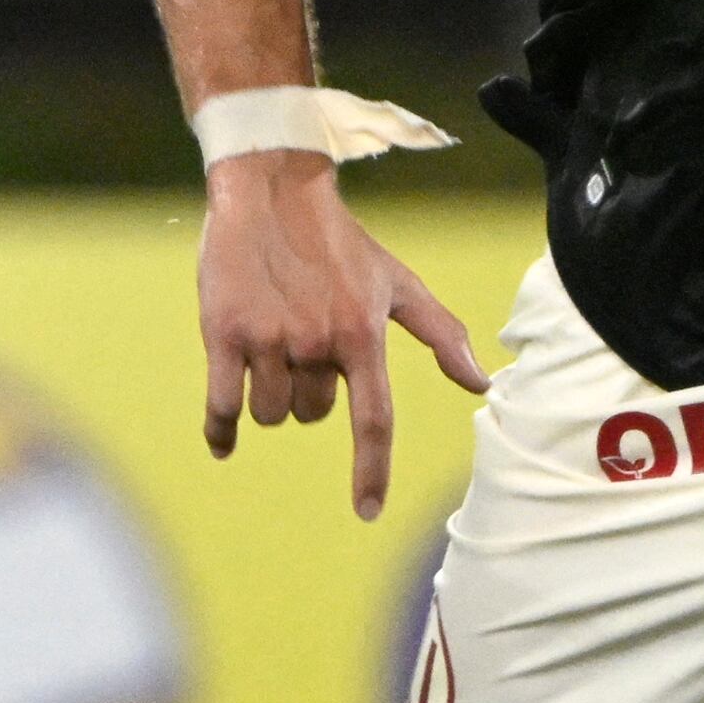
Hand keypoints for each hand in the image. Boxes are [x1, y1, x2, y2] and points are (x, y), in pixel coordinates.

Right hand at [197, 151, 486, 520]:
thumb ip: (441, 334)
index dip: (371, 471)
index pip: (374, 421)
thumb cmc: (339, 242)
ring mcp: (269, 340)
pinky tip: (223, 442)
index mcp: (362, 335)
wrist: (271, 191)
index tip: (367, 511)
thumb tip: (481, 384)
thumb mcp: (395, 283)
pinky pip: (223, 405)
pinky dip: (222, 429)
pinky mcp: (224, 334)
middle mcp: (317, 342)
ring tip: (268, 343)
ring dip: (268, 395)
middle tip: (301, 341)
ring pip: (270, 414)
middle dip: (307, 392)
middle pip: (311, 414)